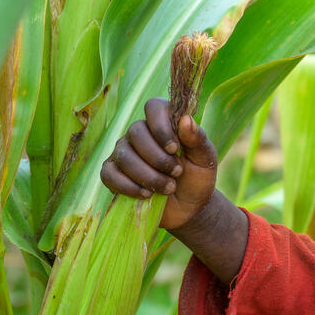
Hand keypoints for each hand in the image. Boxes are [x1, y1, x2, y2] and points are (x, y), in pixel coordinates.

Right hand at [100, 98, 217, 230]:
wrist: (188, 208)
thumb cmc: (197, 178)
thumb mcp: (205, 160)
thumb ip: (198, 139)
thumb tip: (186, 119)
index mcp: (164, 123)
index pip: (153, 107)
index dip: (161, 126)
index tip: (174, 148)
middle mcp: (140, 133)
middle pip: (136, 132)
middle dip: (158, 157)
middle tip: (177, 173)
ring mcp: (124, 152)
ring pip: (124, 155)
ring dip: (148, 175)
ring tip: (168, 188)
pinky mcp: (113, 173)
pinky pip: (109, 174)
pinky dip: (129, 186)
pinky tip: (146, 194)